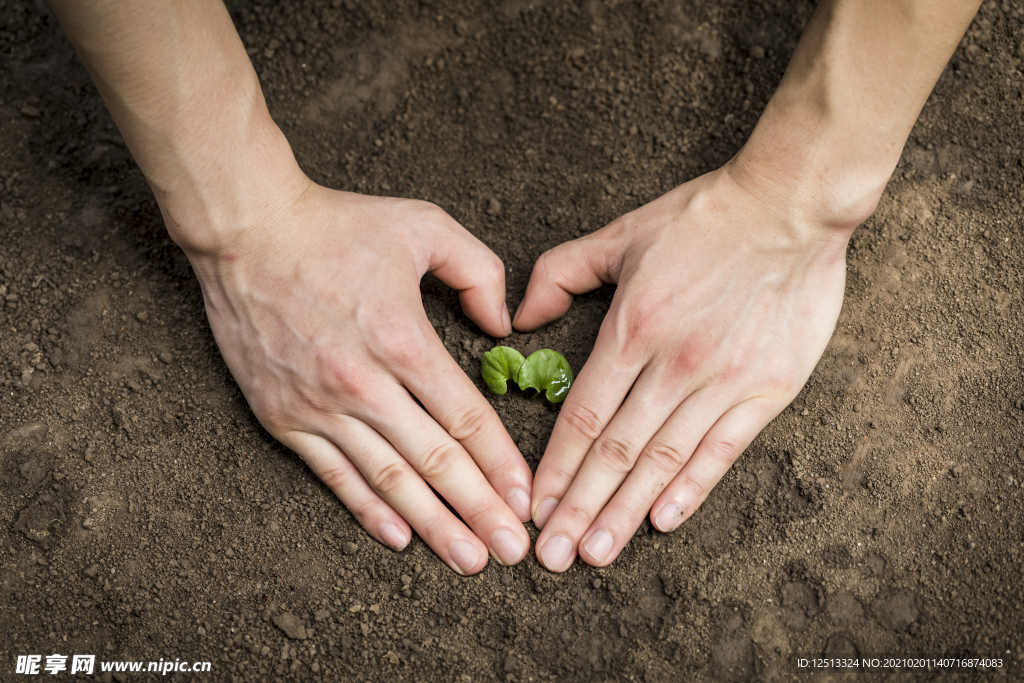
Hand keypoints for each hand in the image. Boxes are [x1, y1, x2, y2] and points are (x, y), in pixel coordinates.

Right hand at [187, 181, 532, 574]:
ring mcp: (320, 406)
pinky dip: (367, 510)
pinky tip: (399, 538)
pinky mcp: (284, 417)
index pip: (465, 418)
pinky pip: (333, 474)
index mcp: (404, 339)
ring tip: (468, 559)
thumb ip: (479, 271)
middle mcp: (364, 383)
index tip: (528, 498)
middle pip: (435, 461)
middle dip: (480, 511)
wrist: (247, 230)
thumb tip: (504, 323)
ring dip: (433, 525)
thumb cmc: (338, 226)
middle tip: (512, 551)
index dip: (501, 464)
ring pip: (389, 479)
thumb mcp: (424, 225)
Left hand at [514, 166, 852, 570]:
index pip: (582, 417)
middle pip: (615, 452)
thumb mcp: (621, 233)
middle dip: (579, 509)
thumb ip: (561, 272)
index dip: (556, 468)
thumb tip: (520, 318)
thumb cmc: (702, 218)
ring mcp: (722, 380)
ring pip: (663, 460)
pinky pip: (722, 450)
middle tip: (552, 556)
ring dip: (625, 512)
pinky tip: (663, 521)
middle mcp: (672, 364)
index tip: (535, 506)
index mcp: (631, 329)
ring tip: (596, 553)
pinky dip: (691, 489)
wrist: (789, 207)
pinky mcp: (766, 389)